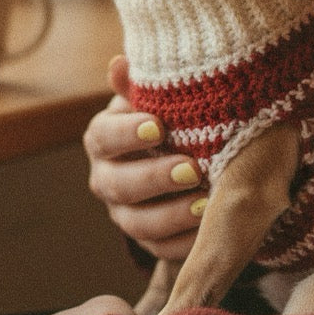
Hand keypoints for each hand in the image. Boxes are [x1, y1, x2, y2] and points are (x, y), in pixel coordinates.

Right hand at [83, 55, 205, 262]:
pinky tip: (210, 229)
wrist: (191, 155)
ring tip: (206, 203)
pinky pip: (162, 250)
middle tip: (191, 169)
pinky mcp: (150, 242)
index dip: (126, 133)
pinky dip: (186, 242)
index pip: (103, 136)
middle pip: (118, 185)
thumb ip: (140, 85)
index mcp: (104, 139)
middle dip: (154, 178)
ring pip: (138, 224)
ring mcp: (125, 215)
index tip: (158, 126)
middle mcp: (107, 179)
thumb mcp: (159, 99)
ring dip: (172, 215)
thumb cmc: (173, 118)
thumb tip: (119, 64)